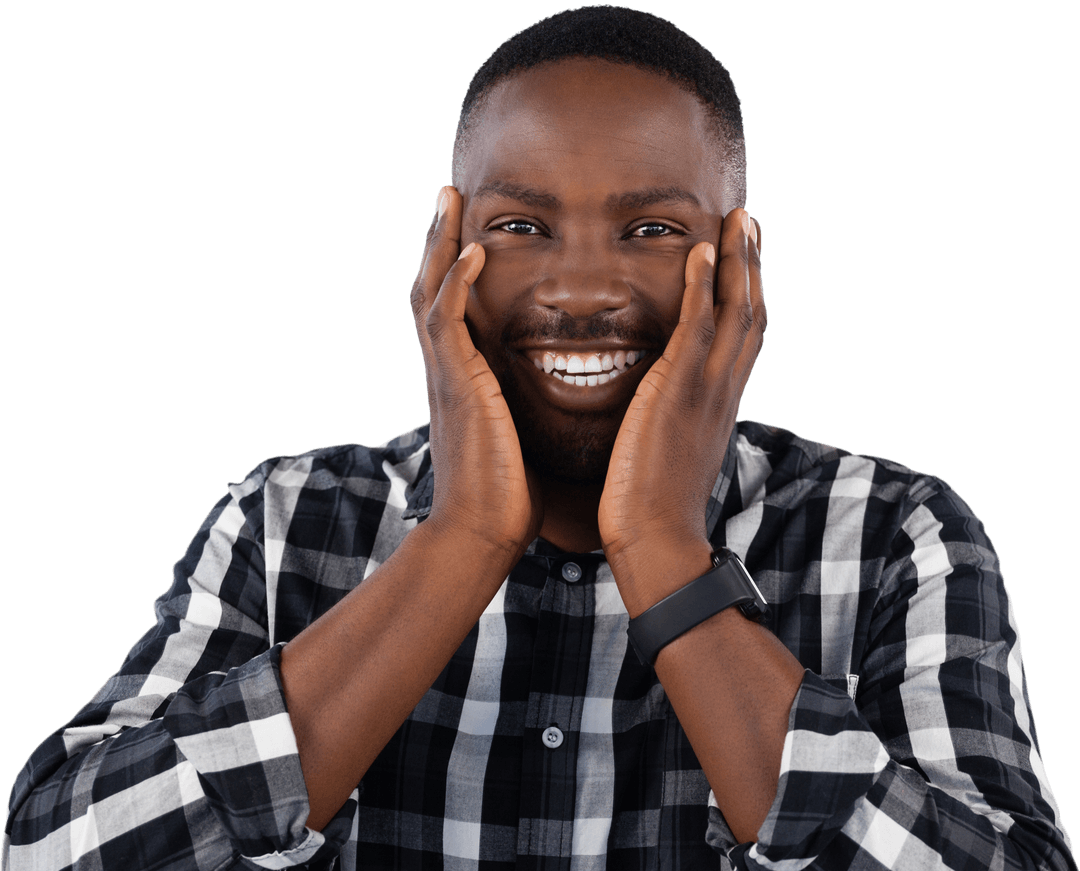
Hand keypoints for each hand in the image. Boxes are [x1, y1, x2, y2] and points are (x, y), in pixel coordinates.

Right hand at [411, 186, 542, 565]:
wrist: (482, 531)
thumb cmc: (507, 492)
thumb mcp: (519, 434)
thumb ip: (526, 406)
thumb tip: (561, 398)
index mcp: (465, 377)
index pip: (454, 307)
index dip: (459, 266)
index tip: (472, 227)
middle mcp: (448, 367)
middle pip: (433, 285)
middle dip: (438, 238)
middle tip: (447, 193)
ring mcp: (447, 373)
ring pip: (430, 290)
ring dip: (439, 242)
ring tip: (449, 198)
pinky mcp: (456, 383)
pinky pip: (446, 320)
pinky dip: (457, 282)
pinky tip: (475, 249)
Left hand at [598, 209, 763, 610]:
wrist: (656, 539)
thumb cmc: (654, 506)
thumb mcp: (673, 456)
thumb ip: (676, 426)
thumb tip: (665, 416)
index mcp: (720, 404)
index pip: (743, 338)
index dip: (748, 295)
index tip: (744, 259)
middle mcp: (723, 390)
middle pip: (752, 313)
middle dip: (752, 265)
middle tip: (751, 222)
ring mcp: (706, 389)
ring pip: (736, 311)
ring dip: (737, 261)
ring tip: (736, 220)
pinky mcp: (679, 391)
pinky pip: (697, 325)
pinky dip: (700, 284)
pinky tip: (699, 249)